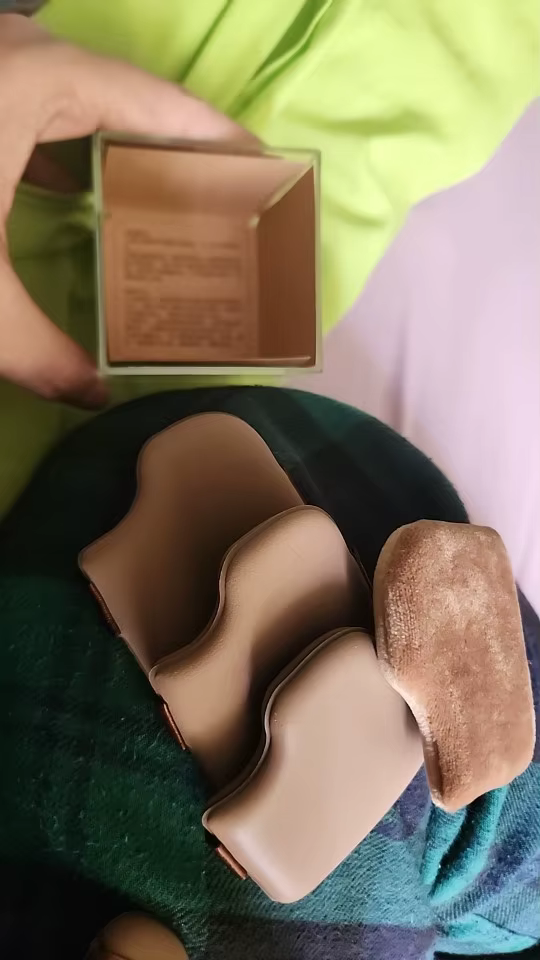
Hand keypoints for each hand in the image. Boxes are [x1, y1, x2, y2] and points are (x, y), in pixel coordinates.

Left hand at [0, 14, 251, 406]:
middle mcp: (8, 57)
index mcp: (31, 84)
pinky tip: (65, 192)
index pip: (151, 101)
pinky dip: (54, 148)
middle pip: (117, 94)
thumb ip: (39, 353)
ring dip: (112, 146)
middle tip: (217, 197)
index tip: (263, 163)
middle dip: (170, 144)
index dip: (212, 134)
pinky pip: (24, 111)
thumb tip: (91, 399)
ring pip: (67, 99)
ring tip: (158, 199)